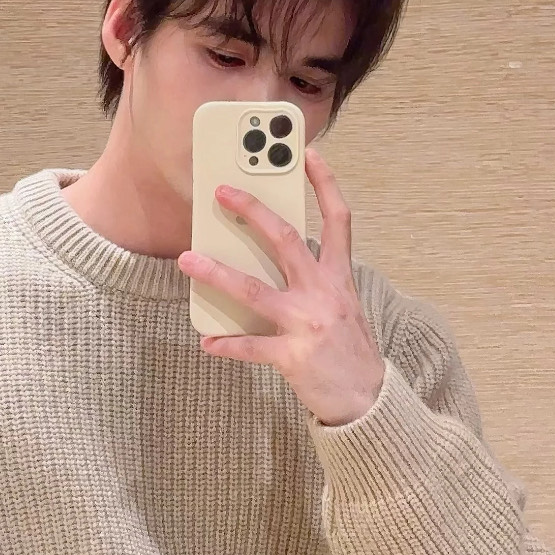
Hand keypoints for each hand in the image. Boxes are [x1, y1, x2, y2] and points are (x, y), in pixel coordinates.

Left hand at [176, 142, 385, 427]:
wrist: (368, 401)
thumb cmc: (348, 349)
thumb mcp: (341, 305)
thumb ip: (314, 280)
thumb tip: (267, 258)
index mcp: (340, 277)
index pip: (339, 220)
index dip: (325, 184)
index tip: (307, 154)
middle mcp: (324, 294)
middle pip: (287, 240)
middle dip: (253, 211)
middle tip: (222, 191)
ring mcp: (307, 325)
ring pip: (254, 290)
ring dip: (217, 273)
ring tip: (187, 260)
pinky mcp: (293, 357)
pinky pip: (250, 347)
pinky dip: (226, 345)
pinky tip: (207, 341)